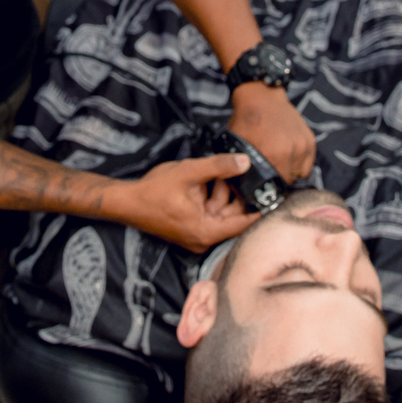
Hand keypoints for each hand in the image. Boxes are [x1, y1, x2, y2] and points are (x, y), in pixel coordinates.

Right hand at [115, 154, 259, 252]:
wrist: (126, 202)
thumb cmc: (155, 190)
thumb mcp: (190, 172)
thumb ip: (219, 166)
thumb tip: (246, 162)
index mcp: (207, 232)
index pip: (243, 224)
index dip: (260, 208)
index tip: (275, 196)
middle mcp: (203, 240)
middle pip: (232, 217)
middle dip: (235, 195)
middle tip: (238, 173)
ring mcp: (196, 237)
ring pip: (220, 213)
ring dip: (221, 194)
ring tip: (214, 174)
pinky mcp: (189, 231)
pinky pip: (209, 214)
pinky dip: (210, 198)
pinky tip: (205, 181)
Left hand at [227, 82, 316, 182]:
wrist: (261, 97)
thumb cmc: (246, 122)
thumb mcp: (237, 145)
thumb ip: (241, 166)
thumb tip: (242, 187)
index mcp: (272, 155)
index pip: (276, 184)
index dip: (270, 185)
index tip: (265, 181)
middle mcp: (291, 152)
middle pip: (289, 180)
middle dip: (280, 178)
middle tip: (271, 170)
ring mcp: (302, 145)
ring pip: (301, 173)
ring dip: (291, 171)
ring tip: (280, 161)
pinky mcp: (310, 140)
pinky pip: (309, 163)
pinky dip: (300, 162)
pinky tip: (289, 155)